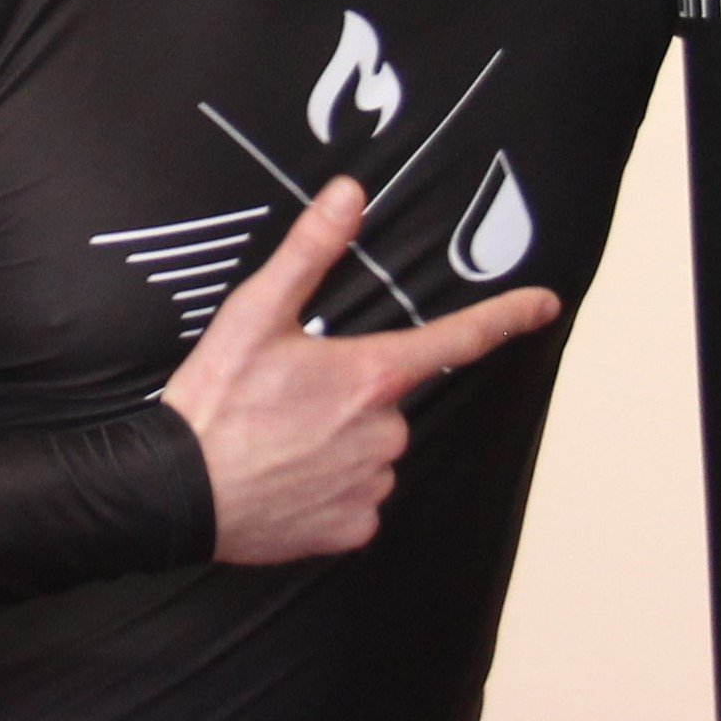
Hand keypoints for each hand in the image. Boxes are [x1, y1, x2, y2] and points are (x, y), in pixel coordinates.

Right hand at [160, 174, 559, 564]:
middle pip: (390, 397)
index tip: (545, 304)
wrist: (175, 491)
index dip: (507, 318)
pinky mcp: (352, 527)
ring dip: (341, 438)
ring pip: (374, 447)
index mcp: (369, 375)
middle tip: (293, 393)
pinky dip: (331, 482)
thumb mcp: (257, 310)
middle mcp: (383, 432)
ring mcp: (371, 484)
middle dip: (354, 391)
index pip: (457, 340)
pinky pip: (358, 494)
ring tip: (281, 435)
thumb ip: (312, 249)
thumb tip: (350, 193)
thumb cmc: (216, 397)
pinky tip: (287, 472)